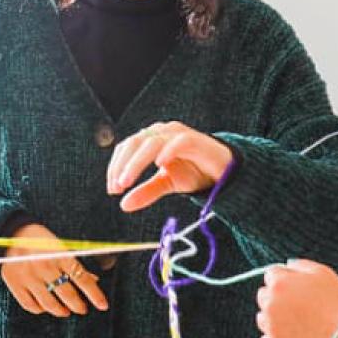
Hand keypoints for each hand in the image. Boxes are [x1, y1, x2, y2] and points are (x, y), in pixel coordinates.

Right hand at [0, 224, 107, 316]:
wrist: (12, 233)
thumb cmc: (42, 241)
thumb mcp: (61, 247)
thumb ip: (75, 265)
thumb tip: (94, 281)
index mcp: (59, 254)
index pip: (82, 278)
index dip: (95, 294)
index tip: (103, 306)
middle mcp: (44, 265)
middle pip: (67, 294)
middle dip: (78, 305)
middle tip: (82, 309)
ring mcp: (28, 276)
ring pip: (49, 303)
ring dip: (61, 310)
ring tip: (66, 311)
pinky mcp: (14, 283)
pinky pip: (30, 305)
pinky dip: (40, 309)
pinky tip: (46, 307)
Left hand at [105, 121, 233, 212]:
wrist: (224, 170)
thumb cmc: (194, 171)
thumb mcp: (166, 183)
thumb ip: (146, 192)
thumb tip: (123, 205)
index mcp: (152, 139)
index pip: (126, 147)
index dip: (115, 166)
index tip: (113, 189)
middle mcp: (162, 132)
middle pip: (135, 142)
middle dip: (122, 165)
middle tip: (117, 186)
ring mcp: (179, 134)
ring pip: (152, 142)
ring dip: (136, 162)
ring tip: (127, 180)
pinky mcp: (196, 140)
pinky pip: (179, 141)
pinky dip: (168, 151)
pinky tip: (159, 165)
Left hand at [256, 259, 337, 337]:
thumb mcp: (323, 272)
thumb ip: (300, 265)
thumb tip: (288, 266)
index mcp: (280, 283)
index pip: (270, 275)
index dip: (285, 279)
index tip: (294, 287)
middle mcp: (270, 303)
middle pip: (263, 295)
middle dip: (276, 297)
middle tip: (298, 305)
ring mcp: (271, 325)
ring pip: (262, 318)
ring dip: (274, 318)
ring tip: (297, 321)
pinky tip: (293, 334)